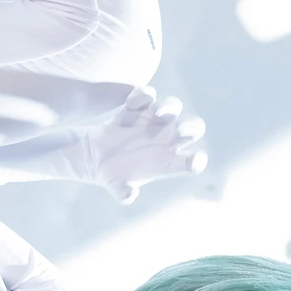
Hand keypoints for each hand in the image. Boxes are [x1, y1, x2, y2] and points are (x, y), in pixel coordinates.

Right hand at [87, 86, 207, 203]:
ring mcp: (153, 121)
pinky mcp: (137, 108)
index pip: (191, 162)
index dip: (196, 161)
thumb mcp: (116, 185)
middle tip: (179, 130)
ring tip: (156, 112)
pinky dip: (142, 96)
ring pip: (172, 106)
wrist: (94, 156)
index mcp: (168, 162)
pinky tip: (130, 105)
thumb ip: (122, 192)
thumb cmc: (112, 175)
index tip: (194, 160)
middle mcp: (166, 139)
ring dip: (169, 106)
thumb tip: (127, 195)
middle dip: (190, 126)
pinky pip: (147, 95)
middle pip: (192, 127)